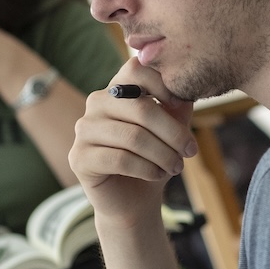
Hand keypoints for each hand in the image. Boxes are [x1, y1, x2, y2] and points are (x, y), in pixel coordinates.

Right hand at [68, 60, 197, 230]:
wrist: (134, 199)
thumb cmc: (153, 159)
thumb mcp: (172, 129)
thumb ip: (178, 106)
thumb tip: (188, 90)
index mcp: (117, 89)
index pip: (136, 69)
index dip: (163, 84)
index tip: (179, 107)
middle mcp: (96, 103)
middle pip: (140, 108)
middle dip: (173, 133)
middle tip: (190, 151)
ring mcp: (84, 130)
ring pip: (133, 137)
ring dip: (163, 154)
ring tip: (176, 167)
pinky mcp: (79, 158)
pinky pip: (120, 159)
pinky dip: (146, 168)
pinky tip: (157, 175)